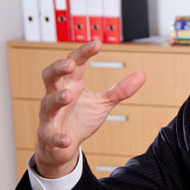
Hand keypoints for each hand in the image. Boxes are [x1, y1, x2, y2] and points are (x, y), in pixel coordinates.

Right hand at [35, 41, 144, 177]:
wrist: (63, 146)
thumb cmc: (80, 119)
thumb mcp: (103, 103)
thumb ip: (120, 90)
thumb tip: (141, 75)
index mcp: (72, 84)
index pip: (75, 63)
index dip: (84, 52)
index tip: (97, 43)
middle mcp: (57, 95)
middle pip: (50, 76)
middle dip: (58, 68)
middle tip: (71, 64)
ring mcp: (51, 115)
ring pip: (48, 103)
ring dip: (57, 98)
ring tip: (69, 96)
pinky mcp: (49, 134)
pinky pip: (50, 135)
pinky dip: (58, 137)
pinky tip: (67, 140)